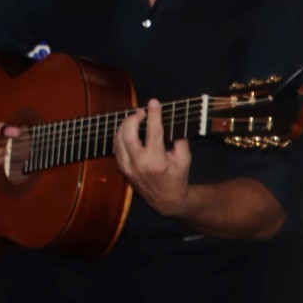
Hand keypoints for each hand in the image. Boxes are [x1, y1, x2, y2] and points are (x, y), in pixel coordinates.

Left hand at [113, 98, 192, 218]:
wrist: (167, 200)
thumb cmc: (178, 178)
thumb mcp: (185, 160)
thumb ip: (180, 140)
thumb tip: (171, 120)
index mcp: (156, 161)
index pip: (153, 132)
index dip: (154, 115)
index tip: (154, 102)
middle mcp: (139, 164)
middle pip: (128, 134)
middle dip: (133, 118)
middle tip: (141, 112)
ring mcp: (128, 167)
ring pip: (118, 139)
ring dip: (125, 125)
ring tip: (135, 118)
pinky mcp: (122, 168)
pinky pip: (116, 147)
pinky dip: (120, 135)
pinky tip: (128, 129)